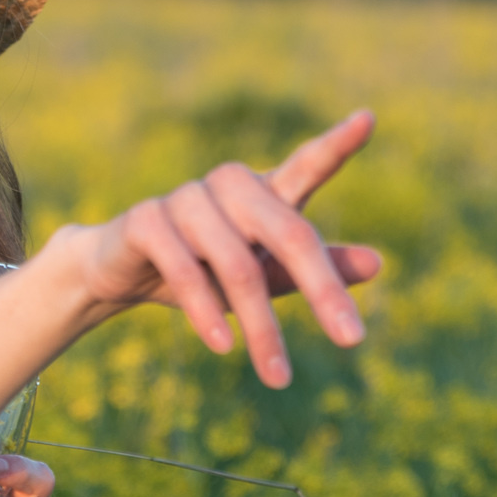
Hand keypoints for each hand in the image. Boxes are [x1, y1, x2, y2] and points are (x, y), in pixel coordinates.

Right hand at [41, 109, 382, 387]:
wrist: (118, 272)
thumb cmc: (205, 269)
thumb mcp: (266, 272)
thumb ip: (318, 268)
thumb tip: (378, 264)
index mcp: (263, 192)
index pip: (306, 164)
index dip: (336, 145)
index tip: (368, 121)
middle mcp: (230, 186)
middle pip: (289, 233)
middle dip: (324, 290)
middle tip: (353, 340)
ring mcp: (187, 199)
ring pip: (238, 266)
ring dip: (261, 326)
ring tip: (278, 376)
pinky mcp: (147, 221)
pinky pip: (186, 271)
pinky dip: (208, 314)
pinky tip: (223, 346)